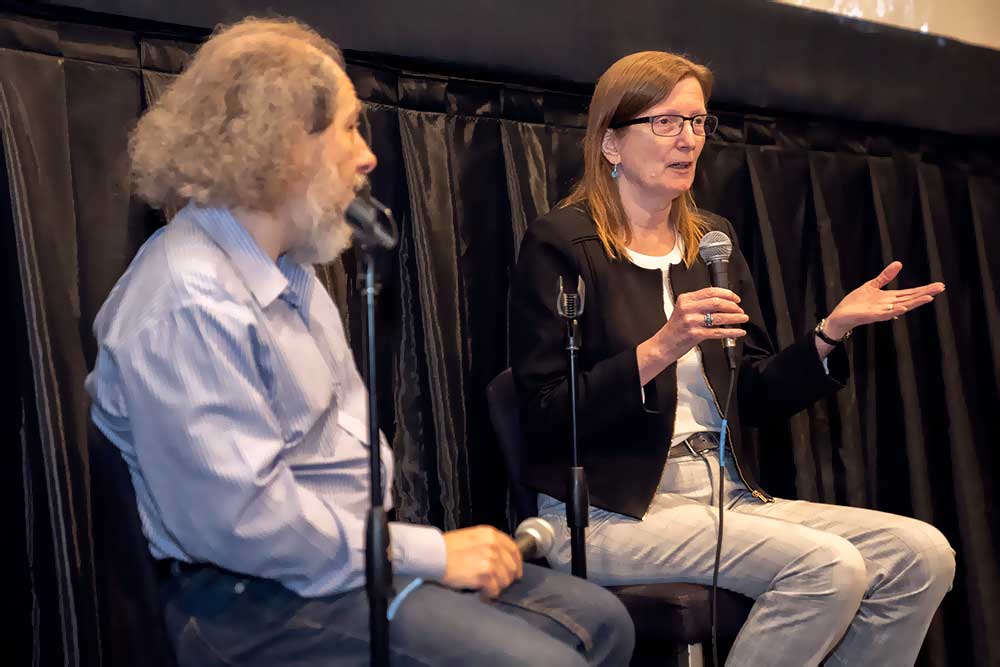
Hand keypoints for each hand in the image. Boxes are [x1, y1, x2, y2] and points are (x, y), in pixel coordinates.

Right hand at [440, 526, 522, 597]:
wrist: (433, 555)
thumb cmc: (447, 548)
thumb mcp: (472, 537)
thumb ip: (488, 544)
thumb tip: (501, 559)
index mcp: (491, 534)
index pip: (514, 550)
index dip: (517, 564)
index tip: (515, 573)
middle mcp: (493, 545)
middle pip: (512, 567)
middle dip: (506, 578)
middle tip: (496, 584)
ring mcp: (490, 559)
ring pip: (505, 580)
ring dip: (496, 587)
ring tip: (485, 589)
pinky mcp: (485, 574)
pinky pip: (495, 589)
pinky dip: (489, 595)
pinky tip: (482, 593)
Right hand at [637, 287, 748, 384]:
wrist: (663, 345)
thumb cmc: (674, 330)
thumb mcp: (682, 310)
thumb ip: (698, 304)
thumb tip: (721, 302)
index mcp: (685, 300)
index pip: (710, 291)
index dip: (727, 294)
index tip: (735, 298)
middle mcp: (688, 309)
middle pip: (717, 302)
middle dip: (733, 306)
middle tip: (740, 310)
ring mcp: (691, 321)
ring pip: (720, 317)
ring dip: (735, 317)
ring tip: (743, 318)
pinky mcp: (695, 334)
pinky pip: (718, 332)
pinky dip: (731, 332)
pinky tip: (738, 331)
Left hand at [825, 261, 944, 338]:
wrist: (842, 314)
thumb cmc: (857, 302)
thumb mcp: (873, 285)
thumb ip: (886, 276)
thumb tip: (899, 263)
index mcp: (891, 297)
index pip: (911, 292)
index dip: (925, 288)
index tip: (939, 285)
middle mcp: (890, 305)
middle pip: (911, 298)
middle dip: (926, 293)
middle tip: (941, 288)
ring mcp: (883, 311)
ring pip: (902, 306)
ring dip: (915, 302)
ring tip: (929, 297)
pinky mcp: (873, 316)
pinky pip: (887, 314)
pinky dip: (895, 311)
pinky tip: (904, 307)